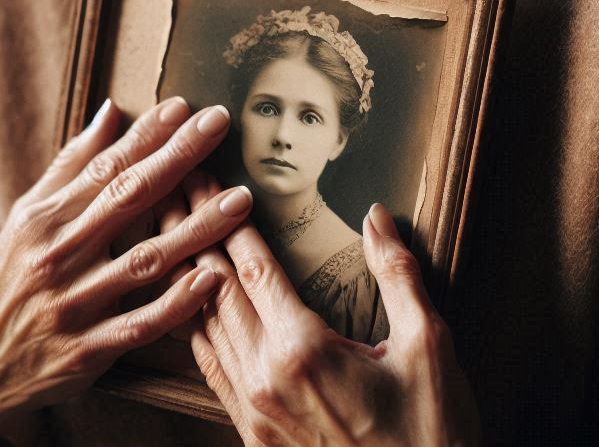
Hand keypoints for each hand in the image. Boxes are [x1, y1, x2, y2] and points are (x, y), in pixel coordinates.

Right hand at [0, 97, 252, 437]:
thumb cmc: (8, 279)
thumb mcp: (26, 218)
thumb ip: (71, 166)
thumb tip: (111, 112)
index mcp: (46, 219)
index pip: (106, 167)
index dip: (147, 134)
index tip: (183, 106)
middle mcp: (59, 255)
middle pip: (130, 198)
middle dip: (179, 157)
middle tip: (218, 124)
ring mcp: (74, 304)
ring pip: (146, 259)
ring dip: (196, 227)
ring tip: (240, 200)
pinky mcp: (87, 350)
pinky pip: (140, 323)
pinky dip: (176, 302)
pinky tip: (211, 278)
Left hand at [188, 179, 478, 445]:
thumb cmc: (431, 436)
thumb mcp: (428, 347)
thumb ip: (397, 274)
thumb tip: (375, 216)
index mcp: (303, 348)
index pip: (250, 263)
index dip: (223, 214)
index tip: (205, 176)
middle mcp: (265, 377)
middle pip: (214, 286)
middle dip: (193, 230)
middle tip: (173, 185)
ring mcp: (253, 410)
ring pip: (203, 325)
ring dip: (183, 272)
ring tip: (168, 231)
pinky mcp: (252, 434)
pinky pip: (209, 367)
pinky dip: (192, 324)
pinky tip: (184, 304)